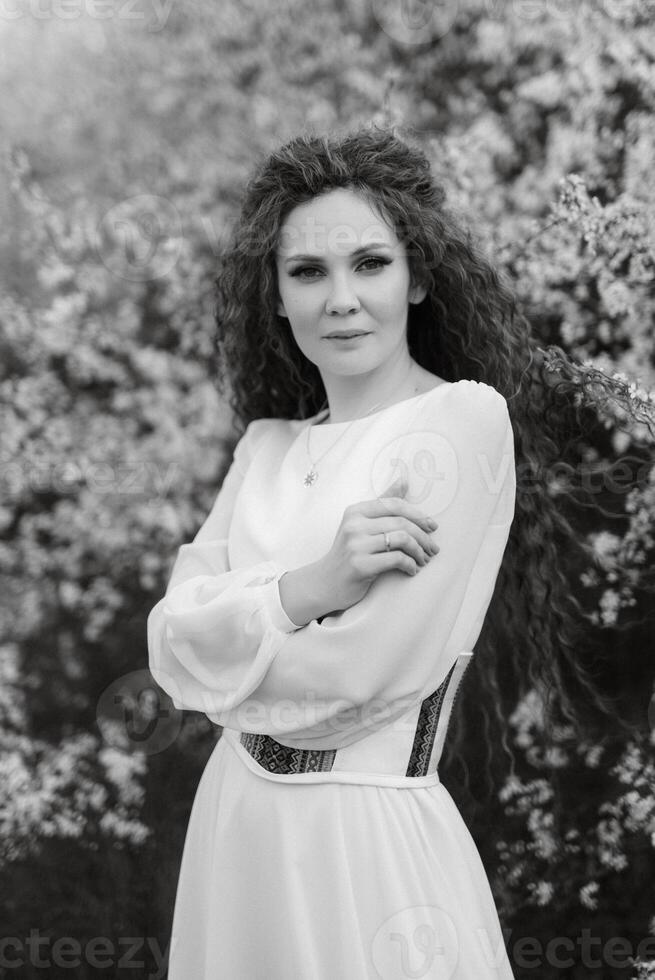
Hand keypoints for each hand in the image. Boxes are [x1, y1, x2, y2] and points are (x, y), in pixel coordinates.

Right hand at [314, 474, 439, 613]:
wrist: (326, 582)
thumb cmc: (349, 552)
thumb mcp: (360, 524)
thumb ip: (382, 503)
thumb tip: (403, 480)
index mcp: (356, 511)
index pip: (394, 504)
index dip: (418, 514)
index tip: (432, 527)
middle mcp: (354, 525)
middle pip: (402, 523)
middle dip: (423, 536)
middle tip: (433, 548)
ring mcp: (356, 545)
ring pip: (402, 539)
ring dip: (419, 551)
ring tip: (424, 560)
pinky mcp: (360, 566)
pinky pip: (396, 559)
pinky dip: (410, 565)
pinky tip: (412, 570)